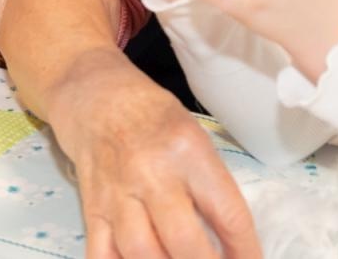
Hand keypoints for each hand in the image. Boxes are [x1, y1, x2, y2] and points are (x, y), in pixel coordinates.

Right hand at [49, 46, 259, 258]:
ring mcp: (117, 194)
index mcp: (187, 150)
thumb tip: (228, 237)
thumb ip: (210, 184)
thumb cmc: (153, 115)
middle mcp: (151, 173)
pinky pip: (101, 255)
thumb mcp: (194, 135)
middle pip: (184, 242)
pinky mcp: (92, 208)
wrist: (96, 95)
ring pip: (141, 254)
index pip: (227, 212)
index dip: (245, 250)